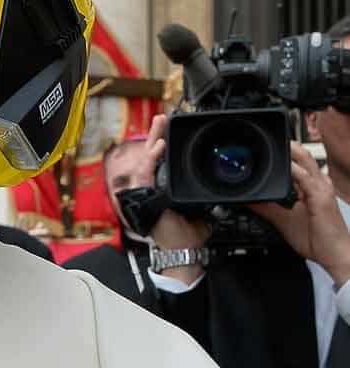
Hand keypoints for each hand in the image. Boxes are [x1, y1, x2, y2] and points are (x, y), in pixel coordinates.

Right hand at [136, 114, 208, 277]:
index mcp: (165, 189)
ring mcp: (148, 193)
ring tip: (160, 127)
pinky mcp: (146, 198)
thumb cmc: (191, 235)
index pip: (163, 162)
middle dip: (156, 135)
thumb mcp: (204, 208)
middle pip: (152, 157)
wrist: (185, 250)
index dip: (164, 145)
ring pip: (145, 162)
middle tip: (162, 117)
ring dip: (152, 143)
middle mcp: (154, 189)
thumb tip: (223, 187)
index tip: (171, 129)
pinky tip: (158, 148)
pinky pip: (144, 176)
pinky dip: (150, 160)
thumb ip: (209, 196)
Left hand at [251, 143, 349, 285]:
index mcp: (312, 186)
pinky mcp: (320, 196)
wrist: (333, 254)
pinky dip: (293, 170)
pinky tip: (284, 166)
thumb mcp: (283, 221)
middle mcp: (318, 183)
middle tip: (268, 140)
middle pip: (303, 156)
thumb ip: (266, 209)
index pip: (298, 164)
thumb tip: (250, 201)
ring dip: (289, 152)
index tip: (268, 150)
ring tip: (274, 145)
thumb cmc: (316, 239)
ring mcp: (321, 188)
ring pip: (305, 162)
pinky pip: (306, 178)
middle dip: (287, 146)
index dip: (285, 155)